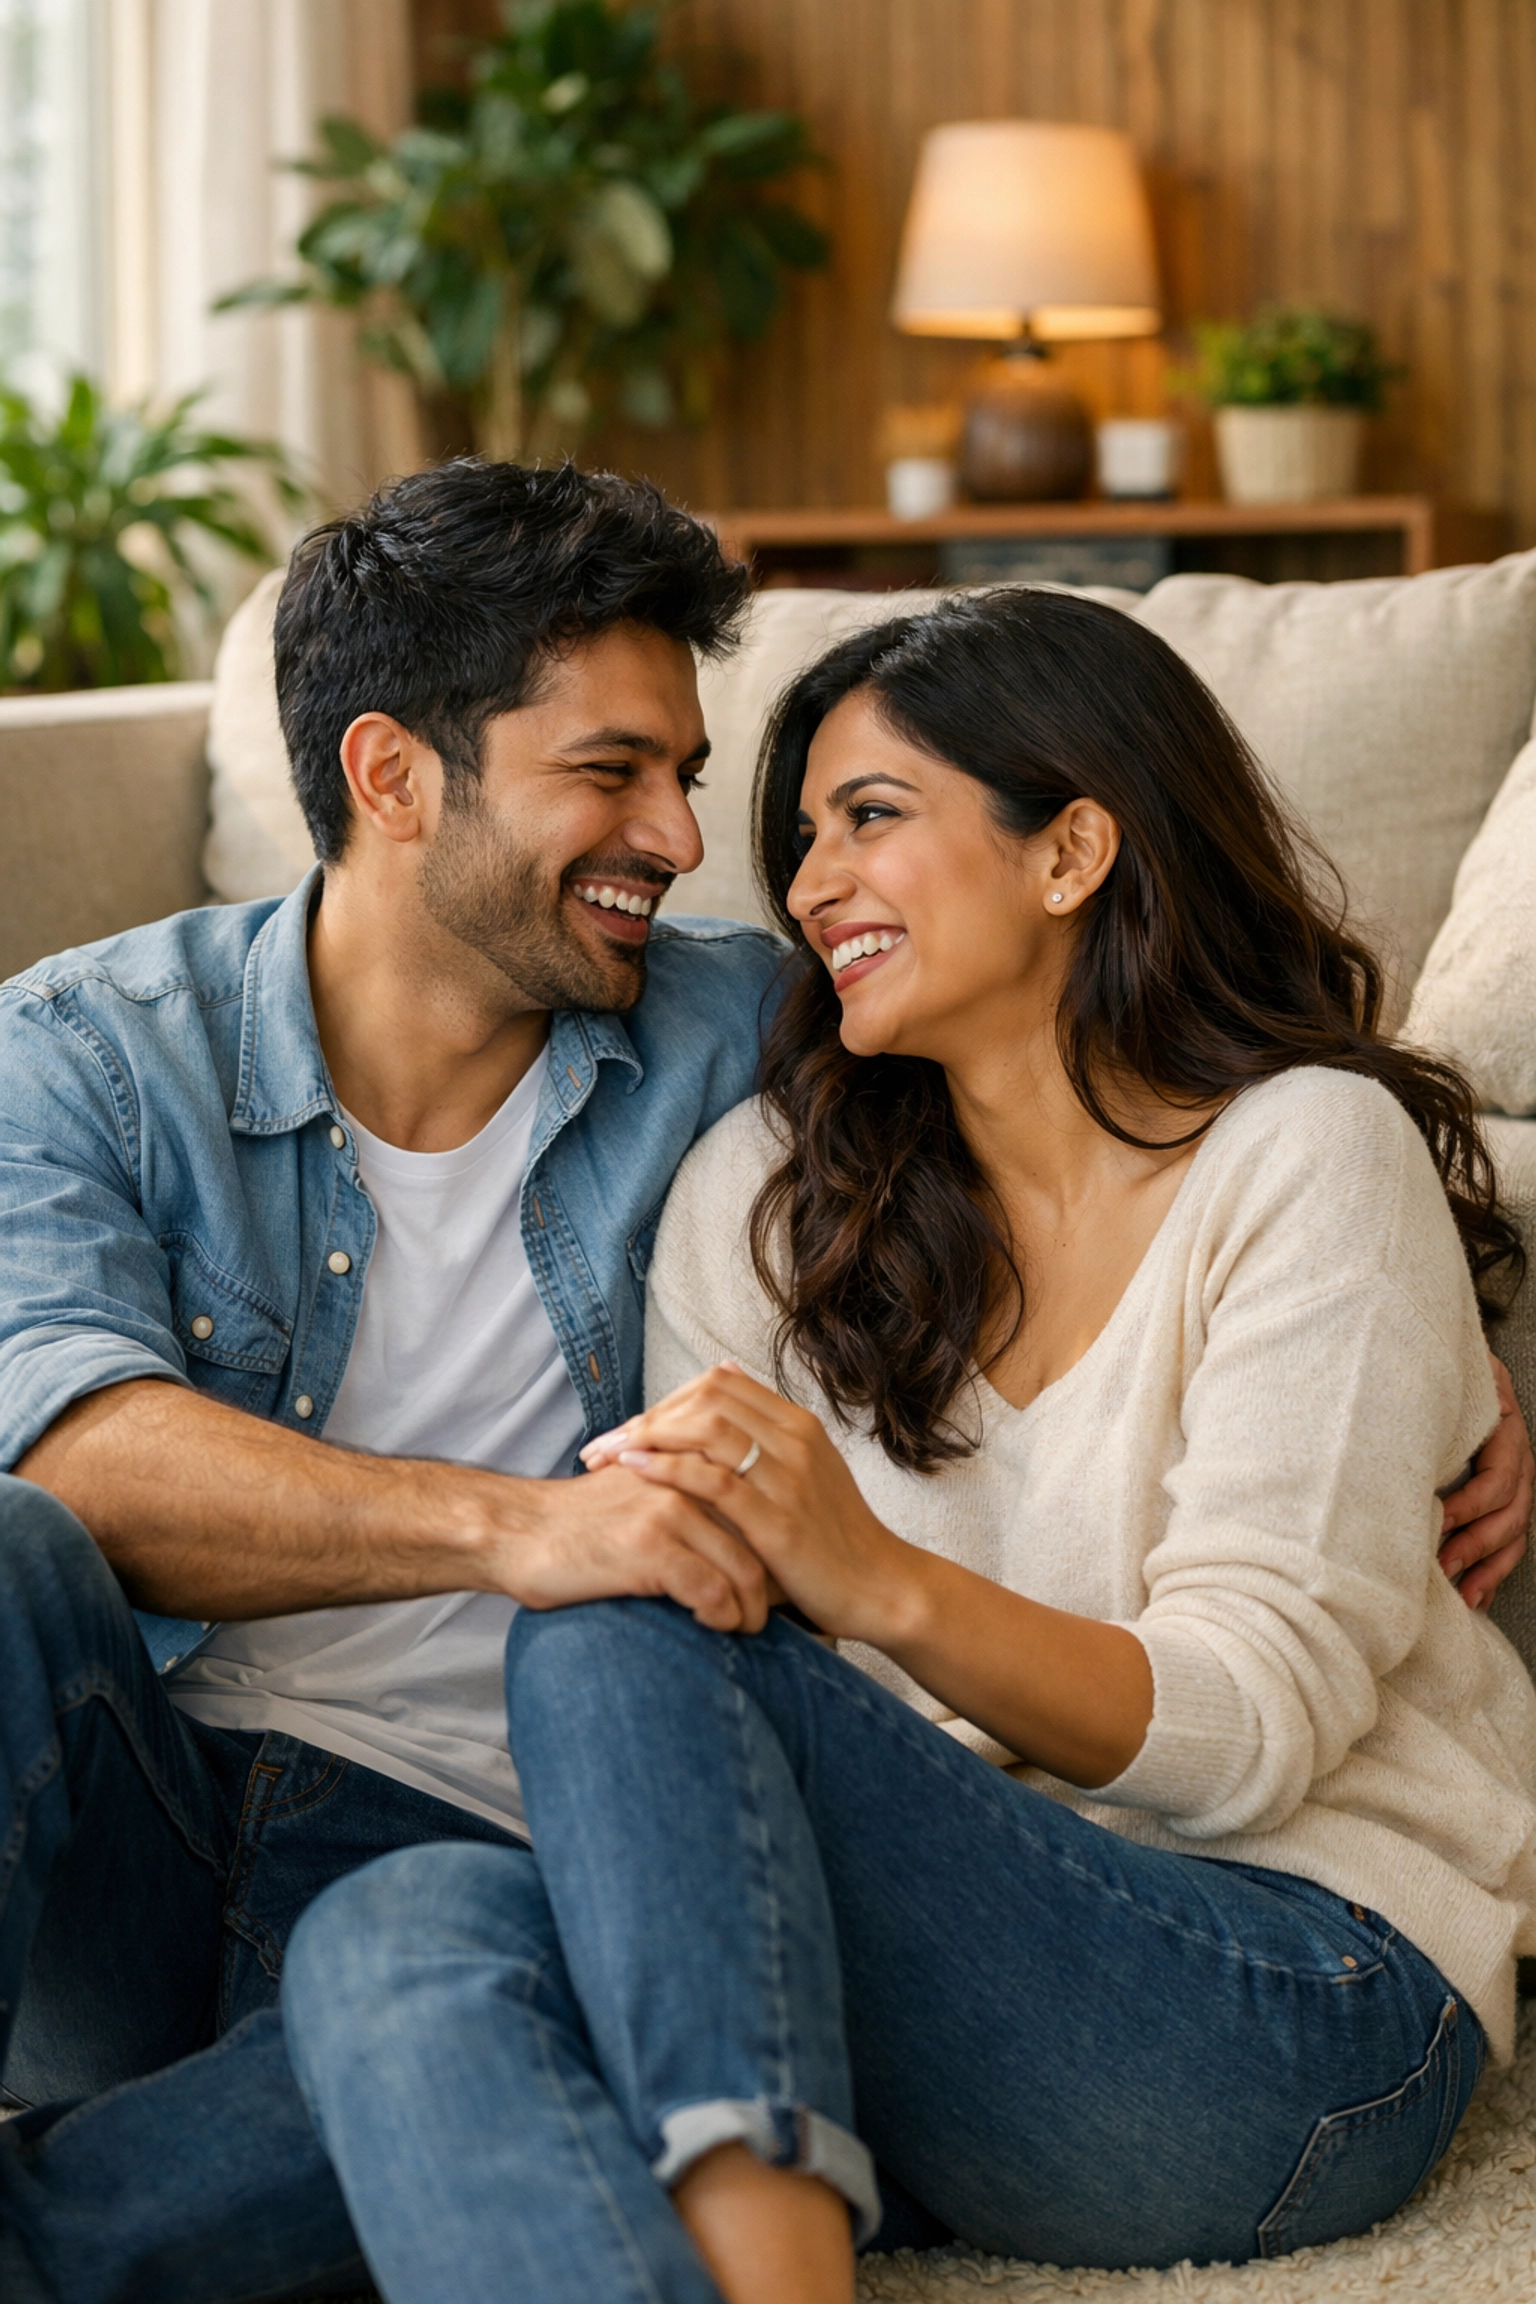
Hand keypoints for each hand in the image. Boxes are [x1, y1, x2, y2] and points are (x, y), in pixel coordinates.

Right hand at [505, 1458, 769, 1633]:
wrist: (516, 1530)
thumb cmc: (577, 1521)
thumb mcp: (639, 1490)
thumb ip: (684, 1494)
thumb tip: (729, 1532)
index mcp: (688, 1460)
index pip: (757, 1502)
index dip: (773, 1545)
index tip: (778, 1578)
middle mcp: (686, 1479)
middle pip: (760, 1539)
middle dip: (772, 1584)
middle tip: (768, 1613)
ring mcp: (670, 1512)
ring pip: (745, 1569)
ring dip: (752, 1610)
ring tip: (743, 1628)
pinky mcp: (650, 1548)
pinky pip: (711, 1591)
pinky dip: (720, 1616)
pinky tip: (710, 1624)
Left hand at [580, 1365, 913, 1644]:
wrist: (881, 1587)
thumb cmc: (832, 1538)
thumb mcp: (804, 1474)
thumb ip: (763, 1436)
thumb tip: (723, 1377)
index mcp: (797, 1425)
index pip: (718, 1383)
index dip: (665, 1400)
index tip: (629, 1429)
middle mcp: (794, 1440)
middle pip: (704, 1398)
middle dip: (645, 1417)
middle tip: (602, 1445)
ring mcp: (789, 1477)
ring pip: (706, 1428)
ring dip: (645, 1438)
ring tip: (606, 1457)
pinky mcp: (779, 1520)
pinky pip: (714, 1479)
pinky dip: (668, 1469)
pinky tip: (634, 1472)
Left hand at [1439, 1354, 1533, 1610]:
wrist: (1449, 1359)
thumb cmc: (1438, 1365)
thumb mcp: (1446, 1372)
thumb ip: (1438, 1393)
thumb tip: (1402, 1409)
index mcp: (1505, 1425)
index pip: (1499, 1477)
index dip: (1471, 1503)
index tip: (1436, 1520)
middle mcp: (1518, 1456)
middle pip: (1512, 1511)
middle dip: (1477, 1543)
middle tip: (1443, 1564)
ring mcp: (1518, 1479)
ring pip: (1515, 1532)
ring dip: (1489, 1567)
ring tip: (1463, 1595)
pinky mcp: (1505, 1500)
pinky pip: (1509, 1542)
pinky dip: (1493, 1572)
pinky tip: (1475, 1597)